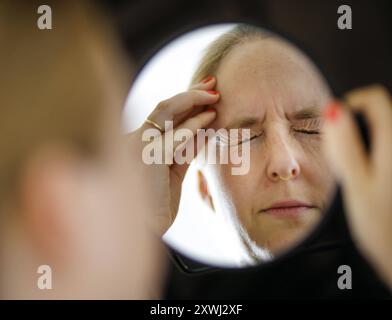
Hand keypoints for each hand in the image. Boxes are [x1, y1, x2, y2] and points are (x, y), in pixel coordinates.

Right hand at [127, 76, 218, 236]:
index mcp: (140, 145)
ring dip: (192, 100)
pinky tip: (210, 118)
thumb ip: (184, 152)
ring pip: (165, 111)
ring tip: (215, 95)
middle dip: (190, 93)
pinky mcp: (144, 158)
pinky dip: (193, 126)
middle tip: (212, 83)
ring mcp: (137, 147)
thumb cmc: (155, 207)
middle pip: (164, 107)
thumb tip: (201, 132)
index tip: (207, 93)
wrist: (142, 235)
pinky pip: (173, 136)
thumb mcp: (173, 173)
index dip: (186, 102)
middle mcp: (135, 140)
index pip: (164, 116)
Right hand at [323, 84, 391, 287]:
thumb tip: (334, 110)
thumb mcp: (356, 185)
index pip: (374, 99)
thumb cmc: (381, 225)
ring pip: (379, 132)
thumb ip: (346, 147)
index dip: (350, 104)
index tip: (335, 123)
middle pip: (379, 114)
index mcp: (391, 144)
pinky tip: (361, 176)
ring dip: (359, 140)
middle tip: (339, 152)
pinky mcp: (390, 171)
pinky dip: (367, 154)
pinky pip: (381, 150)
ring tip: (349, 167)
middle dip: (354, 125)